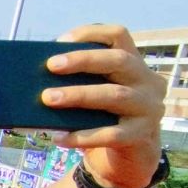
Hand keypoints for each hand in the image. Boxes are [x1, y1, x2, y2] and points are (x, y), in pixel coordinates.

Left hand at [43, 25, 166, 187]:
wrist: (132, 153)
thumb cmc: (105, 116)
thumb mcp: (98, 92)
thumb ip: (80, 81)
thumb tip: (39, 77)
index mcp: (135, 64)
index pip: (119, 35)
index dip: (91, 33)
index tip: (60, 41)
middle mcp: (148, 82)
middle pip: (119, 61)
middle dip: (82, 60)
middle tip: (50, 66)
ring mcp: (149, 108)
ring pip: (115, 95)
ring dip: (79, 95)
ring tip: (48, 98)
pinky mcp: (141, 135)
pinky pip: (111, 134)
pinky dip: (83, 135)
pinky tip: (59, 137)